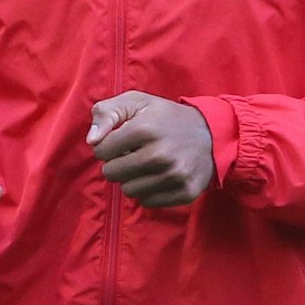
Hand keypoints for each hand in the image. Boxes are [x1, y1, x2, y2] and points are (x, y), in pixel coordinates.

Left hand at [88, 92, 214, 207]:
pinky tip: (158, 177)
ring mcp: (174, 176)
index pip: (101, 150)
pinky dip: (148, 192)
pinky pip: (148, 202)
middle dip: (117, 163)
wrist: (212, 134)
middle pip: (112, 173)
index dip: (107, 145)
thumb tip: (92, 140)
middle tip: (132, 154)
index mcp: (145, 129)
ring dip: (132, 179)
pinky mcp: (185, 192)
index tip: (121, 140)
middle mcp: (160, 155)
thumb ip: (106, 113)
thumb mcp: (136, 101)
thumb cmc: (166, 117)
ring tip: (145, 165)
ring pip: (128, 191)